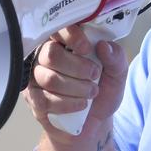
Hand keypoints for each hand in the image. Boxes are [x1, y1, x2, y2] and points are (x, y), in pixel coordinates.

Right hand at [23, 24, 128, 143]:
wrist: (94, 122)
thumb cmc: (102, 91)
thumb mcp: (117, 73)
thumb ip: (115, 57)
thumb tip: (104, 46)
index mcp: (65, 41)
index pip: (58, 28)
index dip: (71, 36)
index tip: (87, 48)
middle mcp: (45, 55)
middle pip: (51, 54)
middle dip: (78, 67)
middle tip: (94, 75)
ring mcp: (36, 77)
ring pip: (50, 78)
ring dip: (77, 88)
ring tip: (91, 92)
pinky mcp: (33, 99)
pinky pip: (45, 100)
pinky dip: (68, 104)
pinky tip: (81, 105)